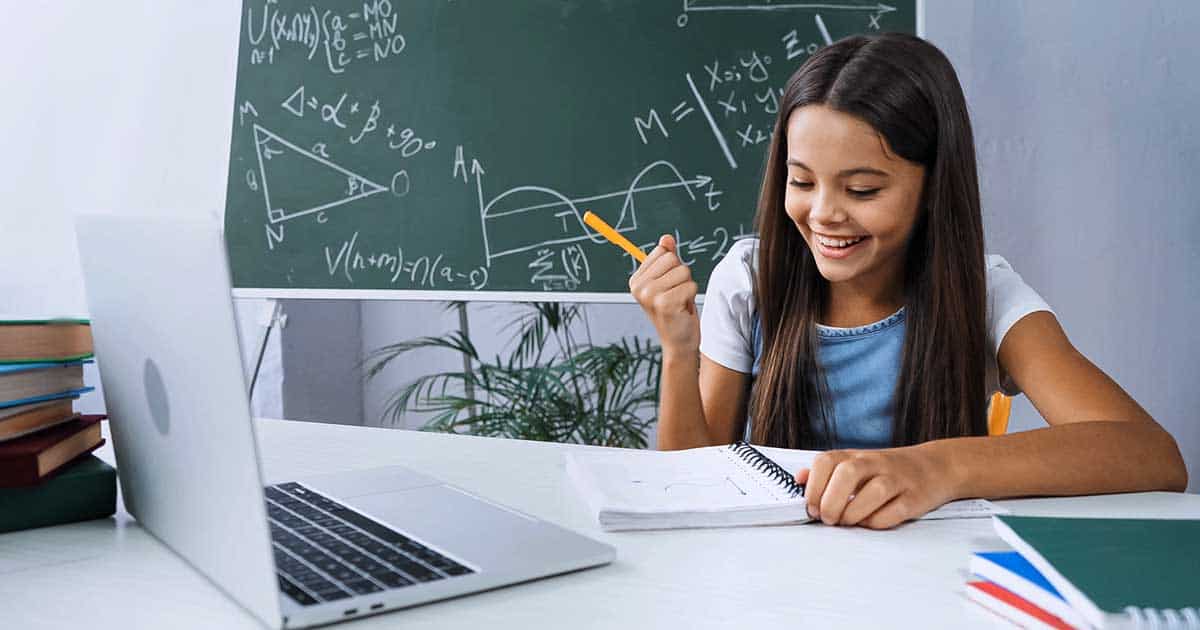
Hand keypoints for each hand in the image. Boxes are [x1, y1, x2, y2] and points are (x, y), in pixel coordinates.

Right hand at [629, 234, 699, 351]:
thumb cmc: (675, 310)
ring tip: (680, 302)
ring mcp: (650, 296)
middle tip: (676, 294)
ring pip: (684, 271)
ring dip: (688, 286)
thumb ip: (667, 258)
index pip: (662, 251)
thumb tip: (666, 238)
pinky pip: (690, 285)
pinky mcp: (665, 304)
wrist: (678, 342)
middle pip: (672, 258)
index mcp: (636, 280)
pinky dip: (691, 296)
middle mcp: (639, 287)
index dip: (672, 266)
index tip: (669, 285)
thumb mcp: (669, 281)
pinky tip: (683, 309)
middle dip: (681, 275)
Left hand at [795, 445, 957, 528]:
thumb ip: (825, 472)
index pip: (826, 461)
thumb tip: (798, 479)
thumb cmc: (885, 470)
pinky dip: (877, 522)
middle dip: (831, 501)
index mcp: (854, 456)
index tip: (811, 506)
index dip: (814, 486)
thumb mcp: (853, 464)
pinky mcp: (914, 498)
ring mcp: (896, 479)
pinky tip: (870, 522)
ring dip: (853, 513)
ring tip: (847, 522)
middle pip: (848, 474)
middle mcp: (874, 463)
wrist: (933, 467)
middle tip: (827, 518)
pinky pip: (895, 512)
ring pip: (873, 492)